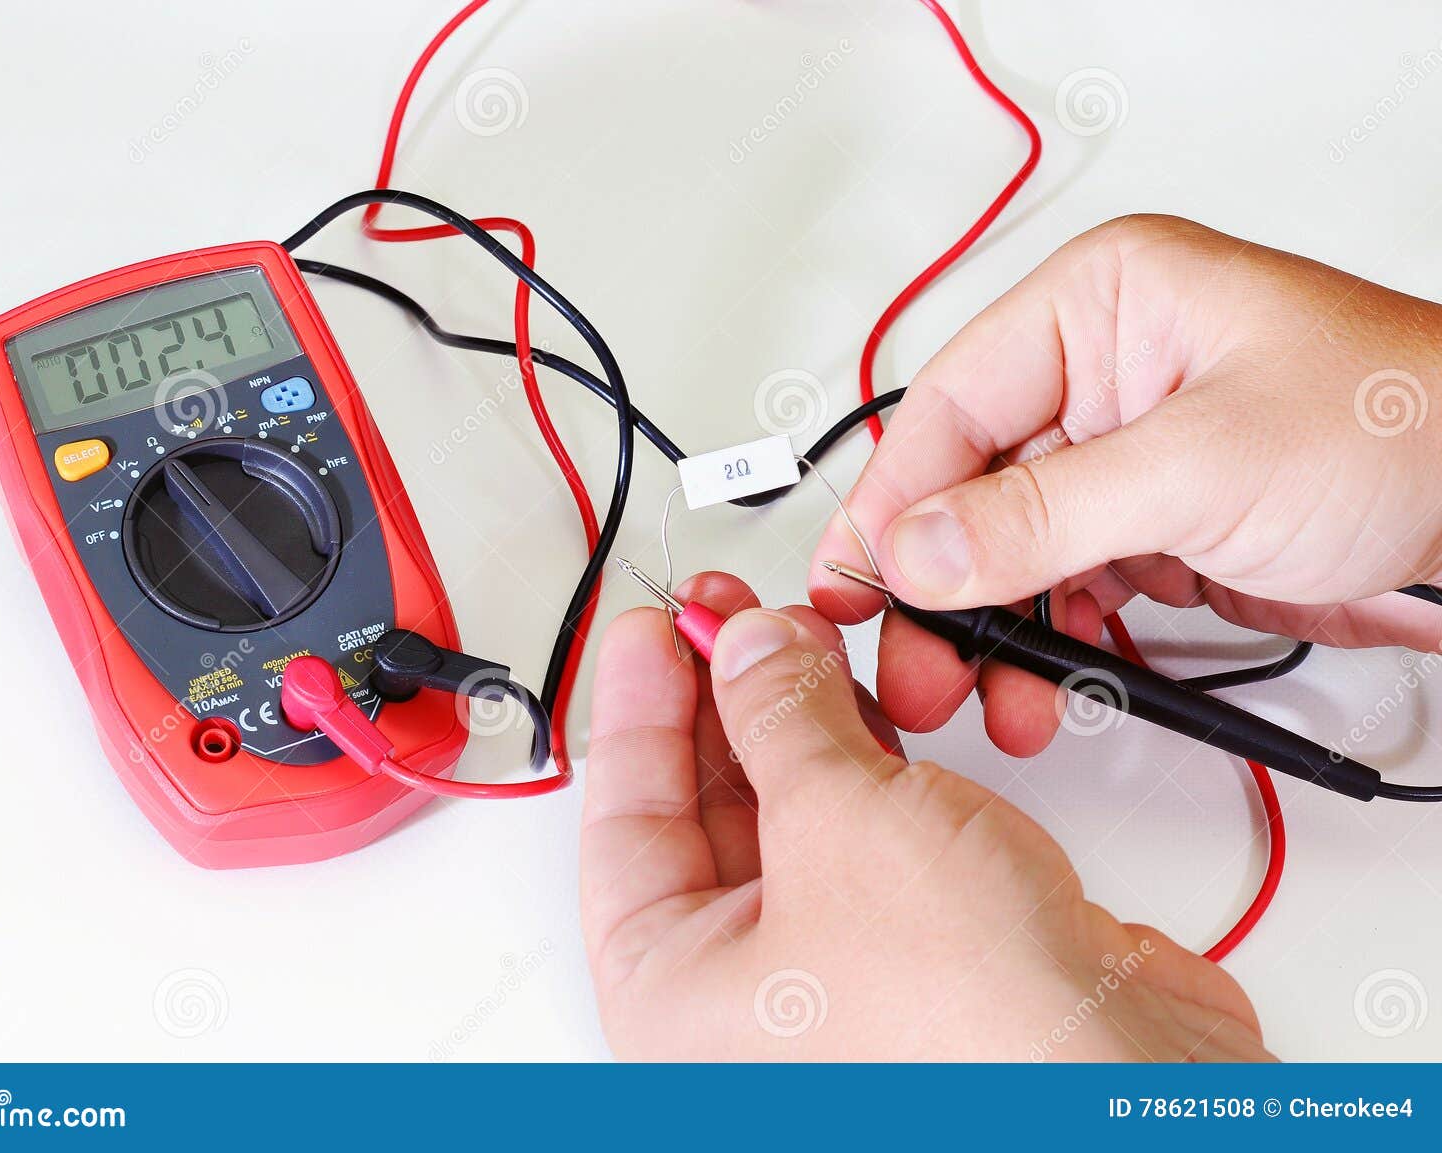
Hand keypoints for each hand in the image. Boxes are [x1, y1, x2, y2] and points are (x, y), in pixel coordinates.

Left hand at [580, 573, 1271, 1059]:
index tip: (656, 626)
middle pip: (703, 813)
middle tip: (733, 618)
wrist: (1126, 1072)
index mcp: (671, 992)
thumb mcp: (836, 819)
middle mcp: (741, 997)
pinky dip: (860, 766)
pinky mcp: (911, 951)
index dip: (638, 707)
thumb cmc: (967, 1017)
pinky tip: (862, 704)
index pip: (623, 820)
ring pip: (788, 819)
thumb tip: (747, 650)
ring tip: (801, 639)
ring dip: (795, 723)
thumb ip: (778, 715)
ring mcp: (831, 975)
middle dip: (725, 703)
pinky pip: (858, 836)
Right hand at [811, 214, 1441, 755]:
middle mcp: (1104, 375)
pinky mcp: (1157, 526)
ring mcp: (1129, 457)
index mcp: (1103, 306)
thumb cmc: (1405, 427)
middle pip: (970, 485)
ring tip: (979, 698)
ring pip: (1012, 549)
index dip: (896, 503)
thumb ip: (1046, 514)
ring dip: (991, 630)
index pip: (952, 406)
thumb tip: (921, 550)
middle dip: (939, 585)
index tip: (856, 586)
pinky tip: (1041, 688)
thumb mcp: (1203, 465)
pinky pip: (1069, 586)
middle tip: (913, 665)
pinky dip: (1051, 643)